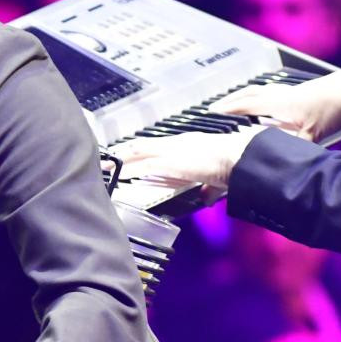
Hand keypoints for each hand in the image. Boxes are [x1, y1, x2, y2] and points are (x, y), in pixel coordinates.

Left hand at [116, 127, 261, 197]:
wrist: (235, 157)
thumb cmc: (230, 163)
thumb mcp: (215, 178)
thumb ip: (208, 188)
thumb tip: (206, 198)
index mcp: (184, 144)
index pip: (155, 146)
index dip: (139, 150)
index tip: (126, 154)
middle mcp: (174, 144)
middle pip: (141, 147)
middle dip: (123, 153)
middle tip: (106, 158)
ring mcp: (170, 151)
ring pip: (137, 153)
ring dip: (120, 159)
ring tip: (104, 165)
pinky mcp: (169, 162)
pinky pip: (143, 165)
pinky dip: (130, 170)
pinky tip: (119, 174)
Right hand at [207, 64, 340, 143]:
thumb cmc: (332, 109)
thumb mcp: (311, 136)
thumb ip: (291, 150)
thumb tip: (278, 167)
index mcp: (278, 104)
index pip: (244, 106)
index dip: (226, 111)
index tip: (210, 114)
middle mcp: (280, 95)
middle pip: (248, 95)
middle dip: (230, 102)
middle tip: (216, 109)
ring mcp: (289, 93)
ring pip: (260, 93)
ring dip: (244, 98)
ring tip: (234, 106)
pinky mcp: (299, 93)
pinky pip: (272, 95)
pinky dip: (261, 100)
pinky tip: (265, 109)